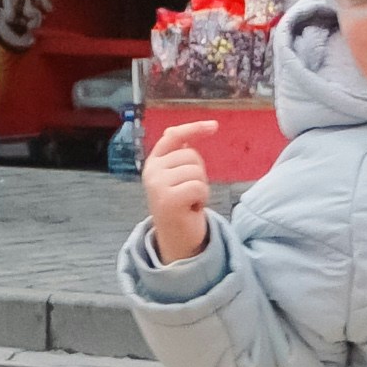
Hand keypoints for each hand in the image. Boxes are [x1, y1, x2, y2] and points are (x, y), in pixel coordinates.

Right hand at [144, 120, 216, 265]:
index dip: (194, 129)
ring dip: (201, 188)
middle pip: (191, 155)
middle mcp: (151, 171)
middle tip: (190, 193)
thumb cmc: (180, 207)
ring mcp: (157, 185)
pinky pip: (198, 186)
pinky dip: (202, 198)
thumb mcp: (177, 177)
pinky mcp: (167, 199)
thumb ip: (177, 155)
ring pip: (196, 171)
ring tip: (190, 201)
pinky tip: (191, 209)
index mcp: (153, 162)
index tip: (214, 126)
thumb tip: (178, 130)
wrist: (176, 240)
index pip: (173, 136)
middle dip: (199, 174)